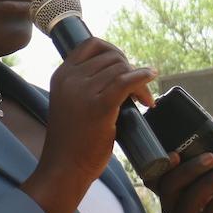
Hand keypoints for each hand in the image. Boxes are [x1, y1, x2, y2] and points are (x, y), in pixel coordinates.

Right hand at [23, 38, 155, 212]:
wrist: (65, 168)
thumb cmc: (72, 141)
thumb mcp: (70, 104)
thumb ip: (85, 86)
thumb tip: (120, 73)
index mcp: (61, 76)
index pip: (91, 44)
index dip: (113, 50)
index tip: (124, 67)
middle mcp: (69, 79)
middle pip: (111, 56)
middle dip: (130, 69)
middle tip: (137, 92)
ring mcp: (82, 92)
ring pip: (122, 68)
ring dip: (140, 80)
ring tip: (143, 100)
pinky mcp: (99, 106)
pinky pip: (127, 81)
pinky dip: (143, 77)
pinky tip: (151, 77)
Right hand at [147, 150, 212, 212]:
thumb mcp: (206, 195)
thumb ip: (203, 179)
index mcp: (168, 197)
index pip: (154, 180)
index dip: (160, 167)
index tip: (176, 153)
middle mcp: (169, 210)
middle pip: (171, 186)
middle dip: (191, 169)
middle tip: (212, 156)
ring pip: (190, 199)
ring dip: (211, 180)